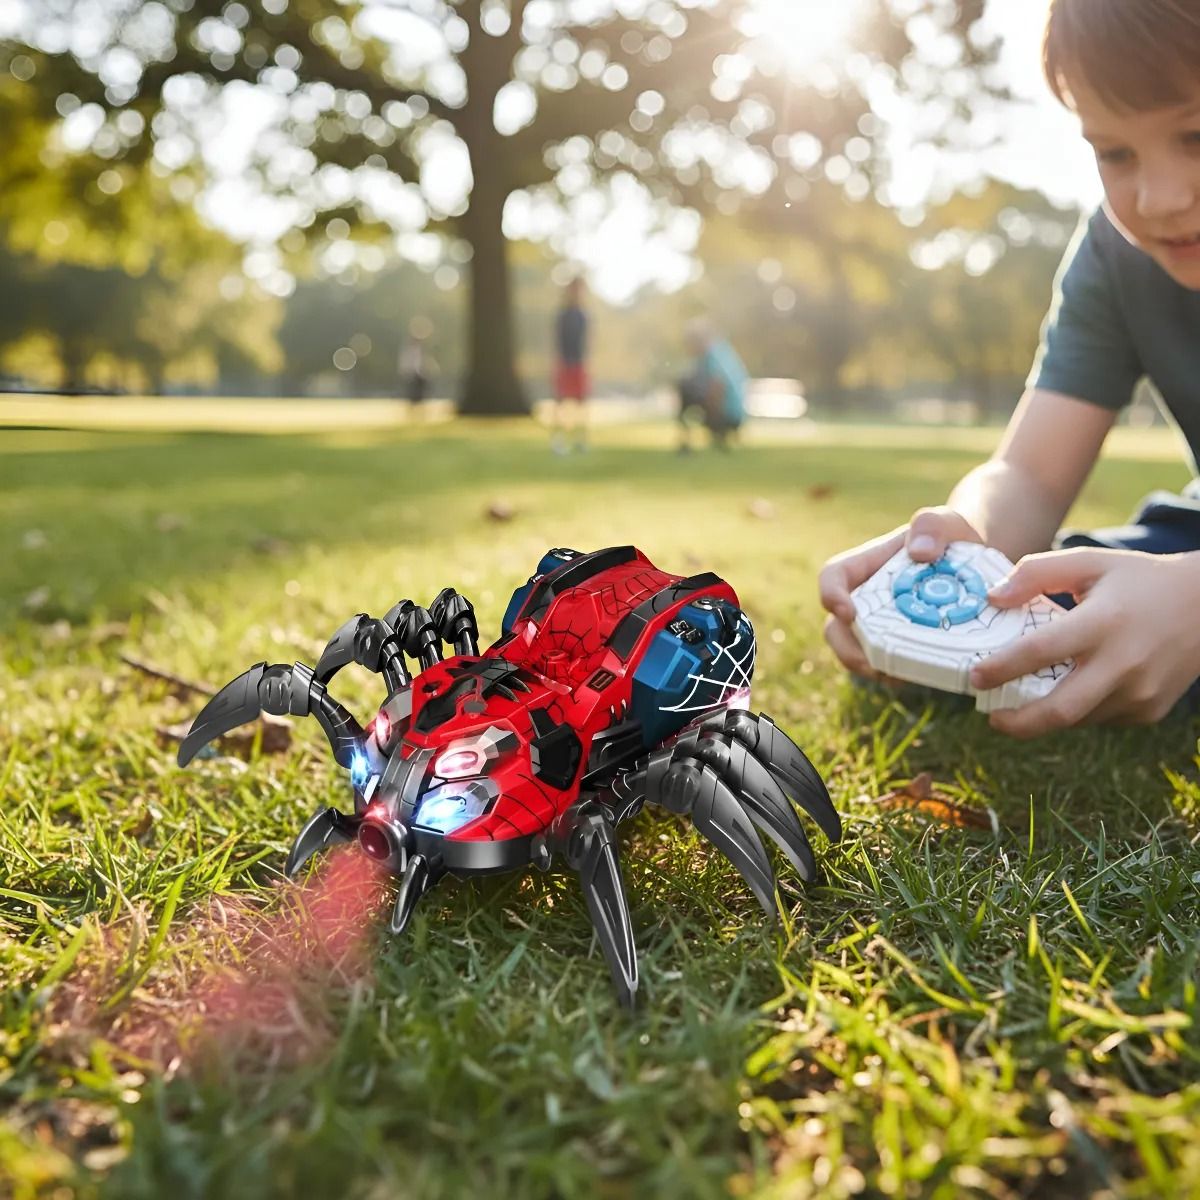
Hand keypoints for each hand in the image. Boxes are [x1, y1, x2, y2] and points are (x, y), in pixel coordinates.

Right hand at [818, 507, 982, 676]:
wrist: (972, 564)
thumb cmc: (950, 539)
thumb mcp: (945, 522)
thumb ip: (931, 526)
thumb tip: (919, 553)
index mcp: (865, 565)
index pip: (832, 577)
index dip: (831, 595)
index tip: (849, 613)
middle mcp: (862, 599)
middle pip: (835, 629)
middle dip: (848, 649)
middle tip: (874, 663)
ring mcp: (876, 625)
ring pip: (855, 654)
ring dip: (871, 668)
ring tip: (900, 676)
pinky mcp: (894, 646)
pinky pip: (883, 667)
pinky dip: (895, 675)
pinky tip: (920, 677)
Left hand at [968, 548, 1199, 736]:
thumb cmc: (1138, 581)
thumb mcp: (1089, 563)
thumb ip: (1036, 573)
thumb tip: (993, 598)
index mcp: (1104, 622)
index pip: (1041, 651)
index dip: (1002, 667)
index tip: (974, 676)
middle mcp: (1124, 663)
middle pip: (1060, 710)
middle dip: (1017, 723)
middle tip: (990, 716)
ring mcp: (1141, 693)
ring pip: (1078, 718)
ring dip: (1046, 714)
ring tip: (1025, 697)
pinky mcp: (1149, 710)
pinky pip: (1100, 717)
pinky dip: (1078, 708)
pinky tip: (1073, 687)